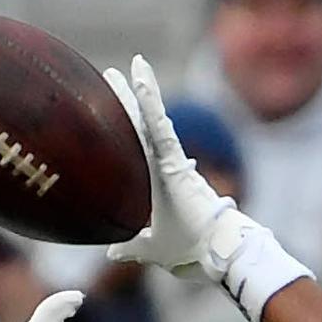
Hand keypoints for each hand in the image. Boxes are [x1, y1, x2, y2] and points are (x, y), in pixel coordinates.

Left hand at [114, 57, 236, 276]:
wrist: (217, 257)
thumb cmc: (191, 251)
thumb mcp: (152, 248)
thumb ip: (132, 246)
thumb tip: (112, 251)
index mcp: (158, 183)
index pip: (136, 148)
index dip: (122, 127)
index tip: (105, 108)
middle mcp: (166, 167)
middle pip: (140, 126)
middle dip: (126, 100)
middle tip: (110, 75)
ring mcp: (171, 161)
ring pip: (151, 119)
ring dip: (140, 90)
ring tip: (132, 63)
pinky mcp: (175, 161)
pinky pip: (159, 123)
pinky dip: (148, 98)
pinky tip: (139, 74)